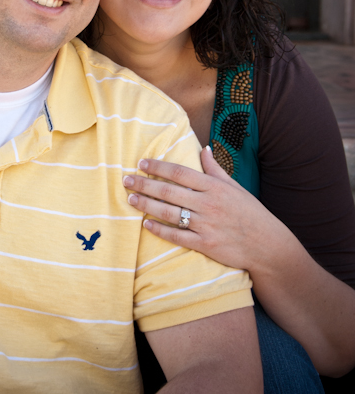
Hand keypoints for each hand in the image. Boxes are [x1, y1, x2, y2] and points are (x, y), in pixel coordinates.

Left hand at [123, 146, 288, 274]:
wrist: (267, 245)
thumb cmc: (250, 213)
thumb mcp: (235, 186)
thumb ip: (216, 169)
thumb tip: (204, 148)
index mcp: (214, 186)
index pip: (180, 172)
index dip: (158, 166)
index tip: (141, 163)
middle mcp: (208, 203)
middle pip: (169, 191)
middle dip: (144, 184)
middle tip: (126, 180)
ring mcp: (206, 224)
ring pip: (169, 213)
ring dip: (147, 205)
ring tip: (131, 199)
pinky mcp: (206, 244)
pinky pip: (177, 236)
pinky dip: (160, 230)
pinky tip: (146, 225)